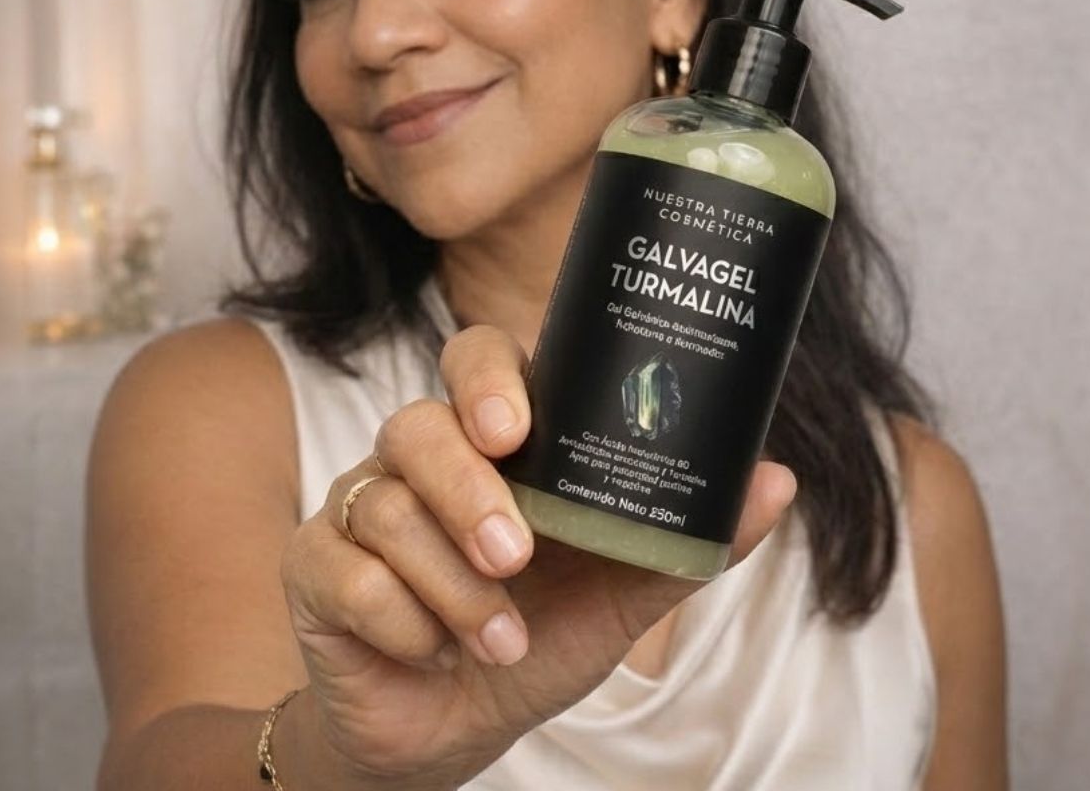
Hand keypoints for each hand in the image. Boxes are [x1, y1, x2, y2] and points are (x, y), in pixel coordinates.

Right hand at [280, 324, 796, 788]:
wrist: (452, 728)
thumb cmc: (537, 635)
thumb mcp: (618, 595)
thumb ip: (685, 542)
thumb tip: (775, 479)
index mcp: (490, 444)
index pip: (473, 360)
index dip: (485, 377)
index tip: (514, 428)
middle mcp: (418, 458)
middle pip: (416, 426)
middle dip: (467, 493)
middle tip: (514, 554)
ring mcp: (360, 506)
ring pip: (383, 504)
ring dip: (450, 583)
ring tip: (500, 637)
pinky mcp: (315, 564)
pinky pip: (342, 570)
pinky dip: (398, 621)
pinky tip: (431, 652)